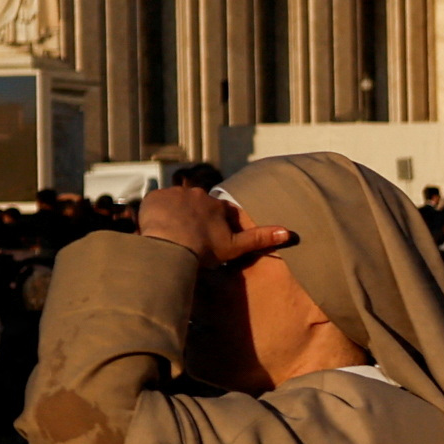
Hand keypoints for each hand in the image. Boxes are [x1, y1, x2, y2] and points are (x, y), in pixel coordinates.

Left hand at [134, 182, 294, 269]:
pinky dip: (156, 213)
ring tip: (170, 235)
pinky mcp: (154, 197)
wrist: (171, 247)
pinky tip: (156, 228)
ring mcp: (174, 193)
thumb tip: (288, 233)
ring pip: (175, 203)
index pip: (217, 212)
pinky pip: (156, 203)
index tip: (207, 239)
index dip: (213, 225)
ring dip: (174, 215)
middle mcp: (197, 193)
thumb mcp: (235, 247)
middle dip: (193, 218)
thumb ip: (260, 238)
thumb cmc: (204, 249)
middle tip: (187, 238)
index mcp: (216, 205)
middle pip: (196, 205)